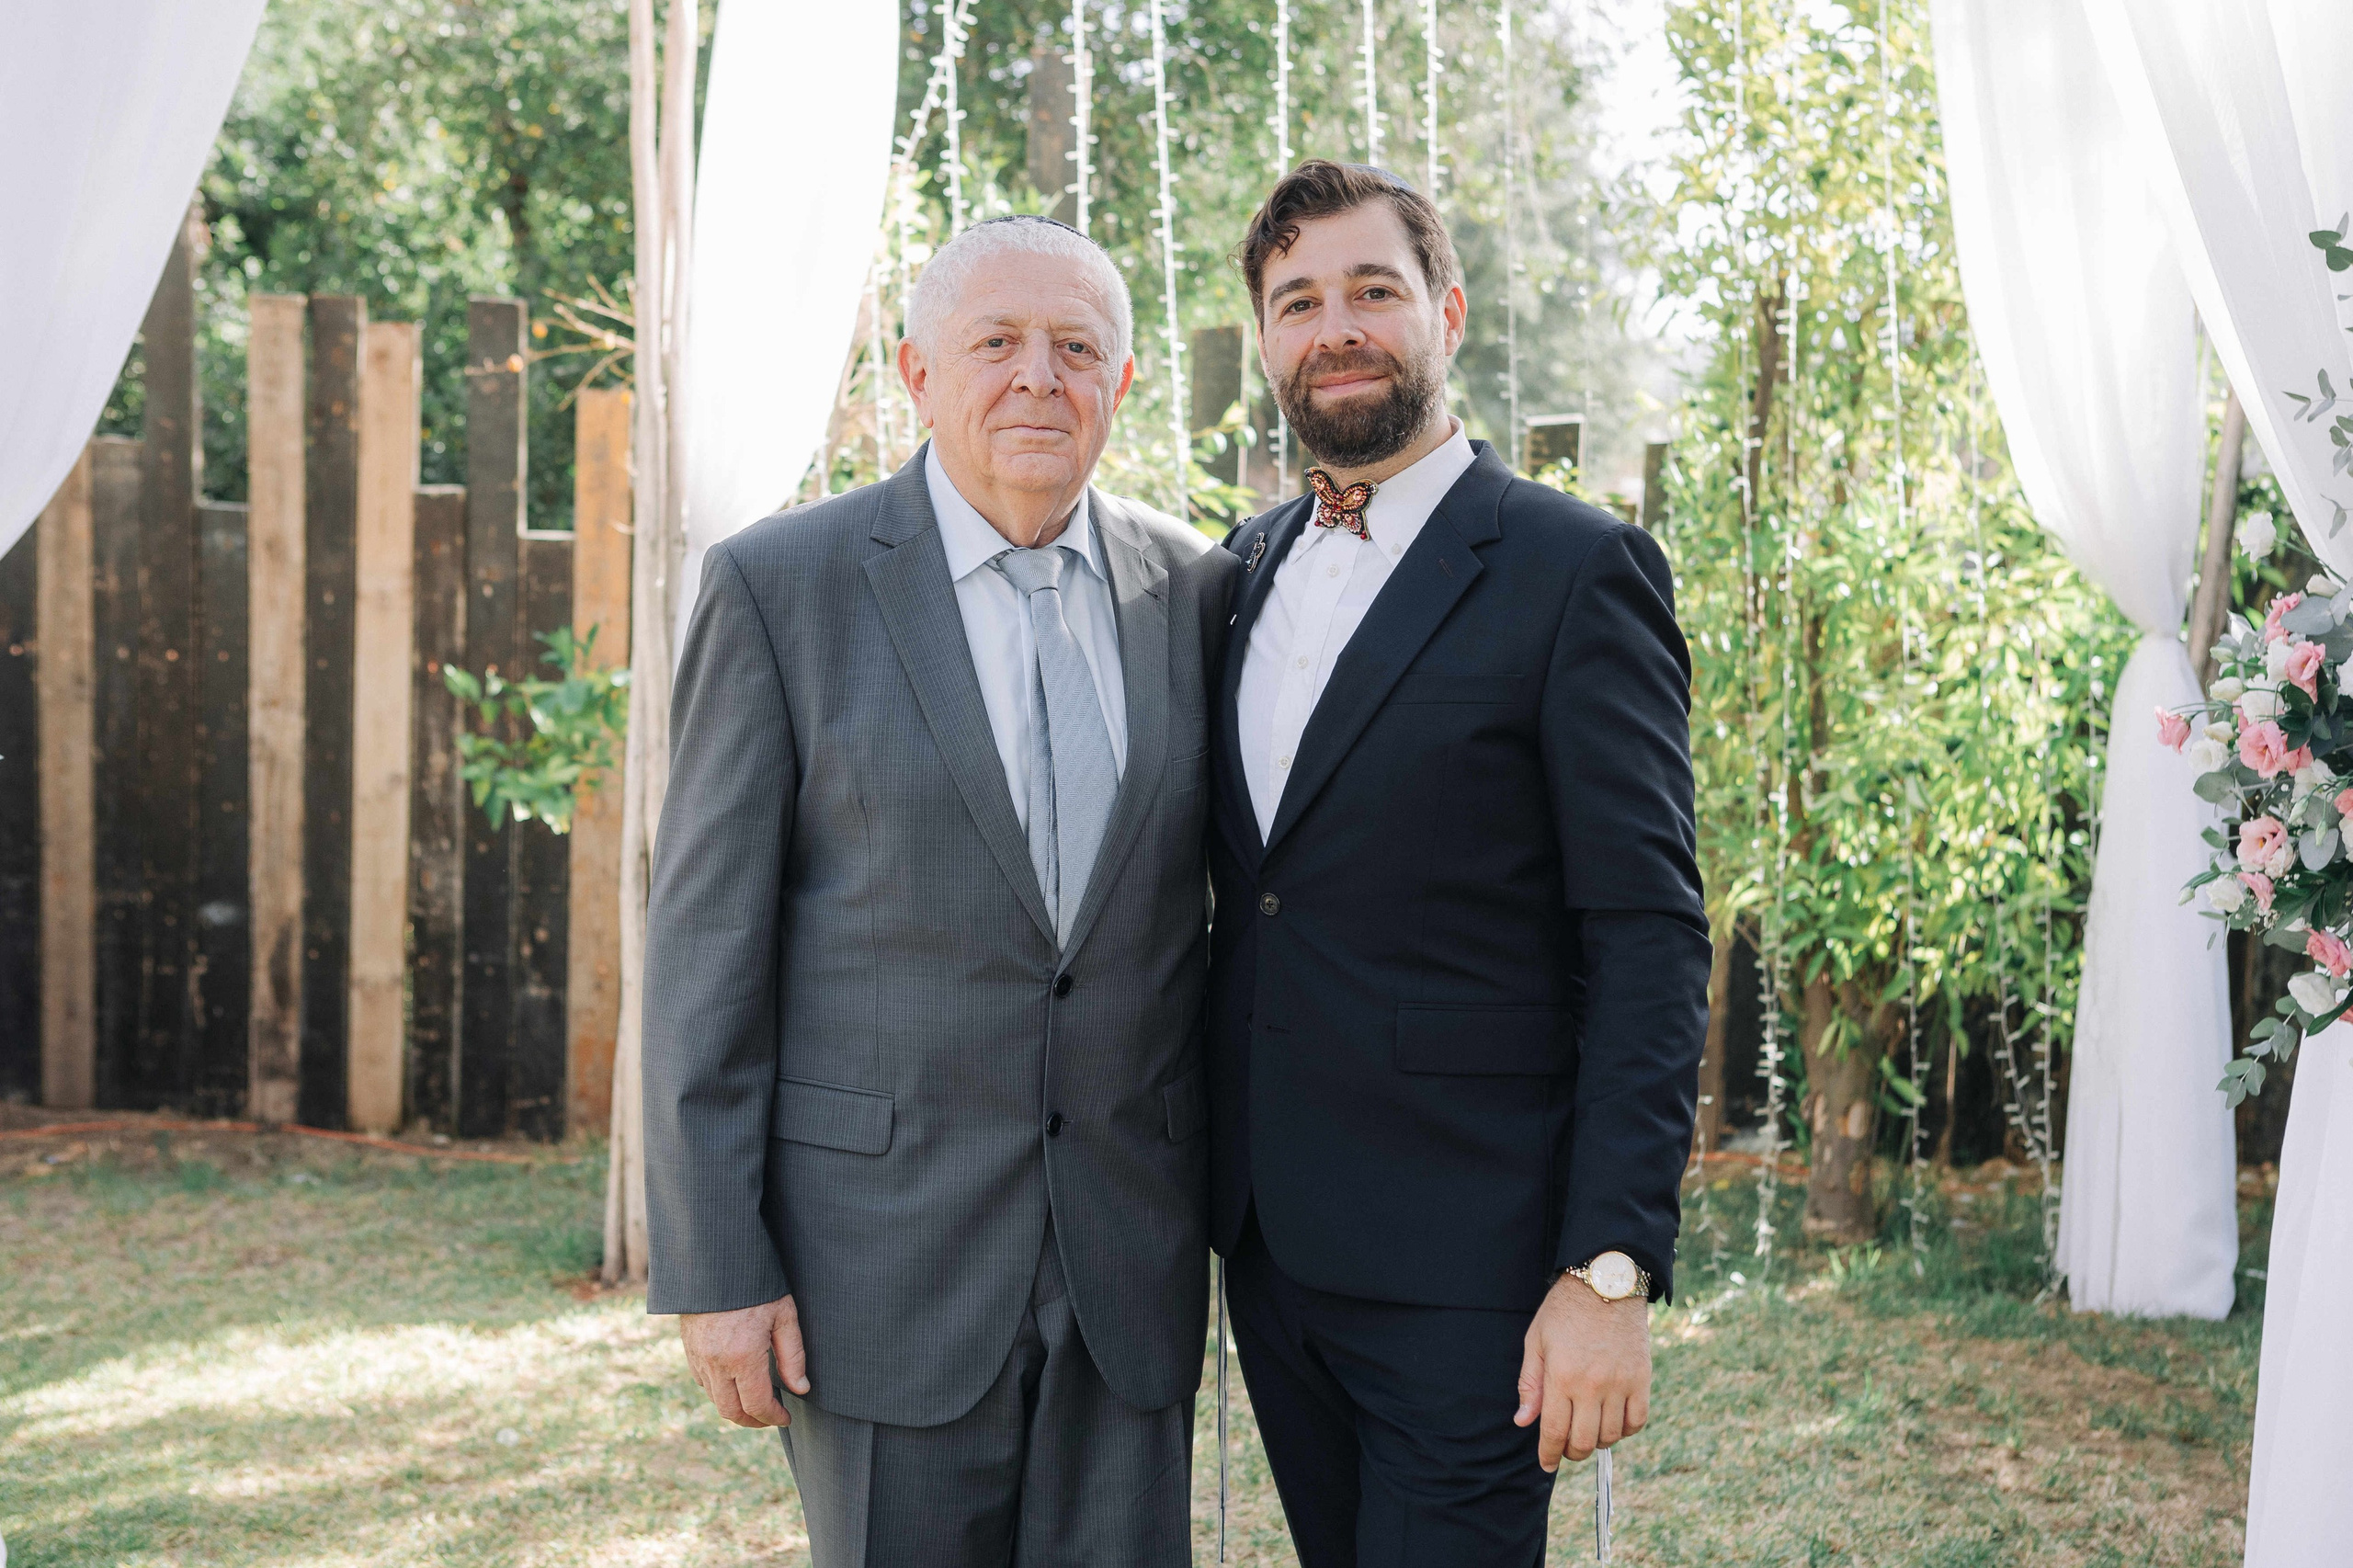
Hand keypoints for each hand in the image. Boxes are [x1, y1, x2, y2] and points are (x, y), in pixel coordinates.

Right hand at [679, 1293, 809, 1428]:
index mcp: (743, 1357)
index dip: (773, 1417)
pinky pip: (702, 1382)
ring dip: (735, 1408)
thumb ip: (793, 1356)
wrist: (715, 1261)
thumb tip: (801, 1389)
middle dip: (753, 1421)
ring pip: (715, 1400)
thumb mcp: (783, 1315)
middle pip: (731, 1411)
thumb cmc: (756, 1285)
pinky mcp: (689, 1349)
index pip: (757, 1405)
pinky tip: (735, 1383)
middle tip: (771, 1417)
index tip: (786, 1417)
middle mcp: (716, 1363)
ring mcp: (699, 1357)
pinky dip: (719, 1391)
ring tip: (756, 1402)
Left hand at [1513, 1272, 1651, 1471]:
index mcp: (1562, 1376)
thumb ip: (1530, 1384)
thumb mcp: (1536, 1341)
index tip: (1547, 1463)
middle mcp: (1593, 1385)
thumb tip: (1523, 1421)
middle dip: (1571, 1452)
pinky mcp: (1642, 1378)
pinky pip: (1637, 1421)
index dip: (1549, 1454)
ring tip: (1587, 1430)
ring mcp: (1621, 1383)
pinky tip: (1612, 1422)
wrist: (1606, 1282)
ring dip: (1597, 1442)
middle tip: (1566, 1447)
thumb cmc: (1564, 1310)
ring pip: (1611, 1436)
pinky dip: (1625, 1430)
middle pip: (1584, 1441)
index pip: (1554, 1431)